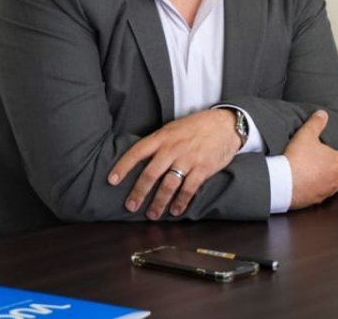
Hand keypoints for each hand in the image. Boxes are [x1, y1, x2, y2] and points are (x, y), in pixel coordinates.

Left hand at [108, 108, 241, 219]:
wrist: (225, 124)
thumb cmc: (197, 126)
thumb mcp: (174, 128)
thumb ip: (159, 142)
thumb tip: (142, 158)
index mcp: (163, 137)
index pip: (137, 151)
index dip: (123, 166)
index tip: (112, 181)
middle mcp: (173, 148)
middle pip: (150, 173)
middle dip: (139, 192)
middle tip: (131, 206)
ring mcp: (188, 159)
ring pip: (168, 185)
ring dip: (158, 202)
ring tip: (152, 214)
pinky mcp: (203, 168)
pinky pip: (189, 189)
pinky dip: (181, 202)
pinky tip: (176, 210)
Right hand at [285, 110, 337, 208]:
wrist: (283, 182)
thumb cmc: (296, 160)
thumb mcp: (305, 135)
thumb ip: (316, 123)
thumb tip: (322, 114)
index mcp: (336, 161)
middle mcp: (335, 177)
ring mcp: (327, 190)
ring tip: (332, 176)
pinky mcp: (316, 200)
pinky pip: (325, 196)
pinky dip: (324, 190)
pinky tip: (317, 187)